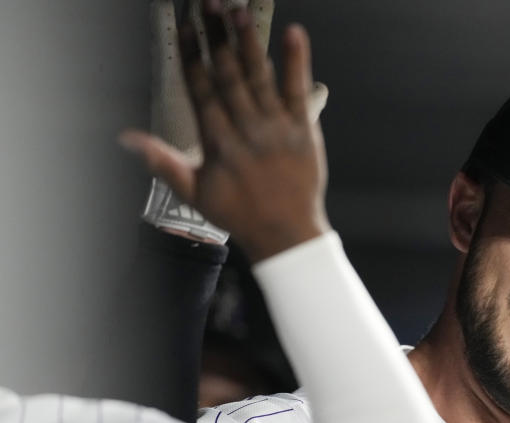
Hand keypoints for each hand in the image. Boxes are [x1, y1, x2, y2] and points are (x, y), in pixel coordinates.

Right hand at [122, 0, 330, 261]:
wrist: (286, 234)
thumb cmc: (239, 215)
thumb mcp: (194, 192)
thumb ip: (162, 162)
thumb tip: (127, 137)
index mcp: (218, 142)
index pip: (200, 88)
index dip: (191, 54)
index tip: (183, 25)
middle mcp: (246, 130)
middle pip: (228, 75)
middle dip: (216, 37)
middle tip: (208, 2)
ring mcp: (277, 127)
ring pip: (260, 77)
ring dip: (248, 42)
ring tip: (237, 10)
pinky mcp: (304, 129)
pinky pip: (299, 90)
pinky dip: (296, 62)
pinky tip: (294, 34)